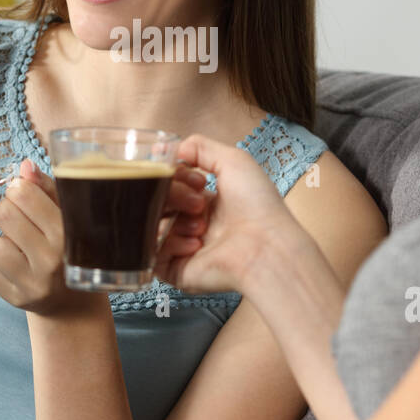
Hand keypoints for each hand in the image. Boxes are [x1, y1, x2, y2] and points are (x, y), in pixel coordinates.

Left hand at [0, 159, 88, 316]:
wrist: (76, 302)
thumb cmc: (70, 248)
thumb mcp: (68, 216)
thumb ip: (47, 189)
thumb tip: (24, 166)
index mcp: (68, 233)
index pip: (24, 195)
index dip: (19, 189)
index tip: (25, 194)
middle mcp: (51, 260)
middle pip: (4, 214)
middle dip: (7, 210)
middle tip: (19, 218)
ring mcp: (32, 283)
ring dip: (2, 241)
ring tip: (20, 246)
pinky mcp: (15, 299)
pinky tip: (16, 265)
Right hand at [154, 134, 316, 293]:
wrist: (266, 247)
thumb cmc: (257, 205)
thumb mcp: (234, 161)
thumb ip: (200, 147)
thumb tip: (168, 148)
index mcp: (206, 203)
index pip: (172, 185)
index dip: (177, 177)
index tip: (196, 179)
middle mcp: (194, 225)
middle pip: (159, 203)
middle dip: (175, 197)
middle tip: (199, 203)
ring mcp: (184, 249)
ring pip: (153, 226)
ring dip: (176, 221)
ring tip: (201, 226)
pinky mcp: (177, 271)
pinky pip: (154, 254)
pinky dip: (170, 245)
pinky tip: (196, 245)